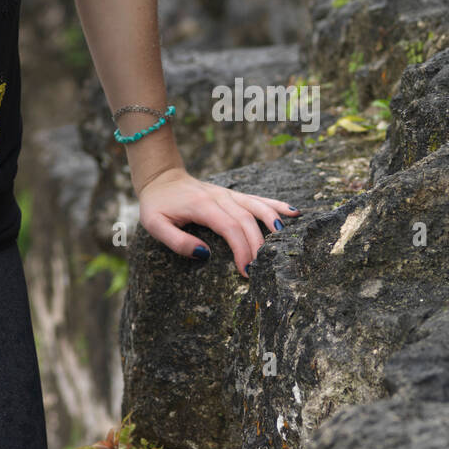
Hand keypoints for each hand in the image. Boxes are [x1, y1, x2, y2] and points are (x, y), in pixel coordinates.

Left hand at [136, 167, 299, 277]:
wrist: (160, 178)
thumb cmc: (157, 205)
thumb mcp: (154, 224)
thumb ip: (177, 241)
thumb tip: (204, 255)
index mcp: (202, 206)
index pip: (229, 227)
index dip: (241, 249)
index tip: (246, 270)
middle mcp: (219, 197)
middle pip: (246, 220)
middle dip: (258, 245)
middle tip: (264, 269)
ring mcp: (227, 194)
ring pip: (256, 206)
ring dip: (272, 220)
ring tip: (286, 238)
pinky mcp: (232, 195)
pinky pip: (257, 199)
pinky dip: (275, 205)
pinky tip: (294, 212)